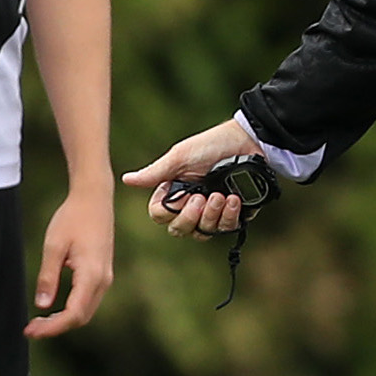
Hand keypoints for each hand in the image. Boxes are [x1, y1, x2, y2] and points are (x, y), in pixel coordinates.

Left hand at [29, 182, 116, 336]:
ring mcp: (105, 277)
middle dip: (56, 327)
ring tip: (39, 321)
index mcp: (91, 274)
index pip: (73, 314)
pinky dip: (72, 310)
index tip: (31, 330)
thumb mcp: (54, 246)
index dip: (52, 327)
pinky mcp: (103, 273)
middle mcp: (103, 280)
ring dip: (64, 320)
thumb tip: (42, 305)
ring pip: (86, 311)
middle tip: (31, 329)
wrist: (94, 198)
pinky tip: (54, 308)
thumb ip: (48, 276)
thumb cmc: (73, 218)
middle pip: (81, 317)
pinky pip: (88, 300)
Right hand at [123, 117, 263, 237]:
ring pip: (203, 233)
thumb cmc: (212, 145)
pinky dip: (229, 216)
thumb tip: (126, 179)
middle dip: (191, 217)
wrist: (249, 142)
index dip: (169, 211)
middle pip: (179, 230)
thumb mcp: (181, 157)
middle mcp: (191, 205)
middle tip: (202, 198)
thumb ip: (156, 173)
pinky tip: (234, 199)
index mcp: (174, 191)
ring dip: (211, 216)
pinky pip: (226, 229)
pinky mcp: (232, 215)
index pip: (160, 216)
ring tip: (221, 196)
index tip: (183, 194)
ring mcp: (212, 212)